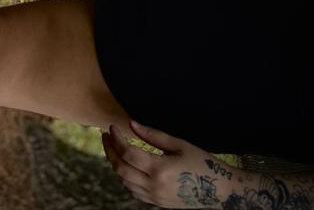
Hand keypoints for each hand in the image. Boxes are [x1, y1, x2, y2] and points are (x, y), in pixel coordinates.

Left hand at [103, 121, 230, 207]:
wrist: (219, 190)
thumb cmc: (201, 163)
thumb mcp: (179, 144)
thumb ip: (153, 135)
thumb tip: (131, 123)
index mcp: (160, 170)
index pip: (128, 154)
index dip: (116, 139)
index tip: (111, 127)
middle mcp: (154, 186)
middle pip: (121, 169)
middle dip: (110, 151)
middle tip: (106, 136)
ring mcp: (155, 198)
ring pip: (124, 182)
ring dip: (115, 164)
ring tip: (113, 147)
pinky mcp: (157, 204)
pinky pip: (133, 191)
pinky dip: (124, 177)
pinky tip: (125, 165)